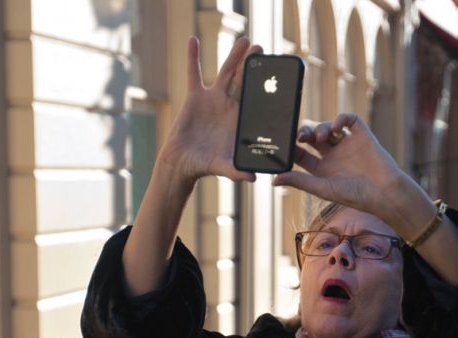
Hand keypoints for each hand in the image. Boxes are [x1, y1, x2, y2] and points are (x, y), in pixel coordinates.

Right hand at [161, 37, 261, 183]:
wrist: (183, 163)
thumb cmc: (206, 166)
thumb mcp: (224, 168)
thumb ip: (237, 171)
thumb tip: (253, 178)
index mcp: (241, 120)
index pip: (256, 100)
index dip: (264, 87)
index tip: (274, 74)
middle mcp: (230, 106)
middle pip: (244, 81)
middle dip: (253, 65)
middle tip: (263, 48)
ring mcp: (213, 99)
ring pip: (226, 72)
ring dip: (234, 56)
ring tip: (244, 39)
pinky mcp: (195, 97)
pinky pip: (193, 73)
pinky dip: (192, 57)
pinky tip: (193, 39)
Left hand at [273, 113, 402, 215]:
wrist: (385, 192)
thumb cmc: (356, 196)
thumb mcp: (323, 188)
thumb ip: (300, 181)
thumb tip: (274, 180)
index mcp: (321, 170)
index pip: (301, 154)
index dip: (291, 147)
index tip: (285, 143)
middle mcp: (332, 156)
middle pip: (312, 138)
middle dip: (304, 133)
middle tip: (302, 136)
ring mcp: (347, 145)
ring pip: (328, 127)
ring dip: (321, 127)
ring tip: (321, 136)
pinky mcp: (362, 136)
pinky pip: (350, 120)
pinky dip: (341, 118)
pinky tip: (337, 126)